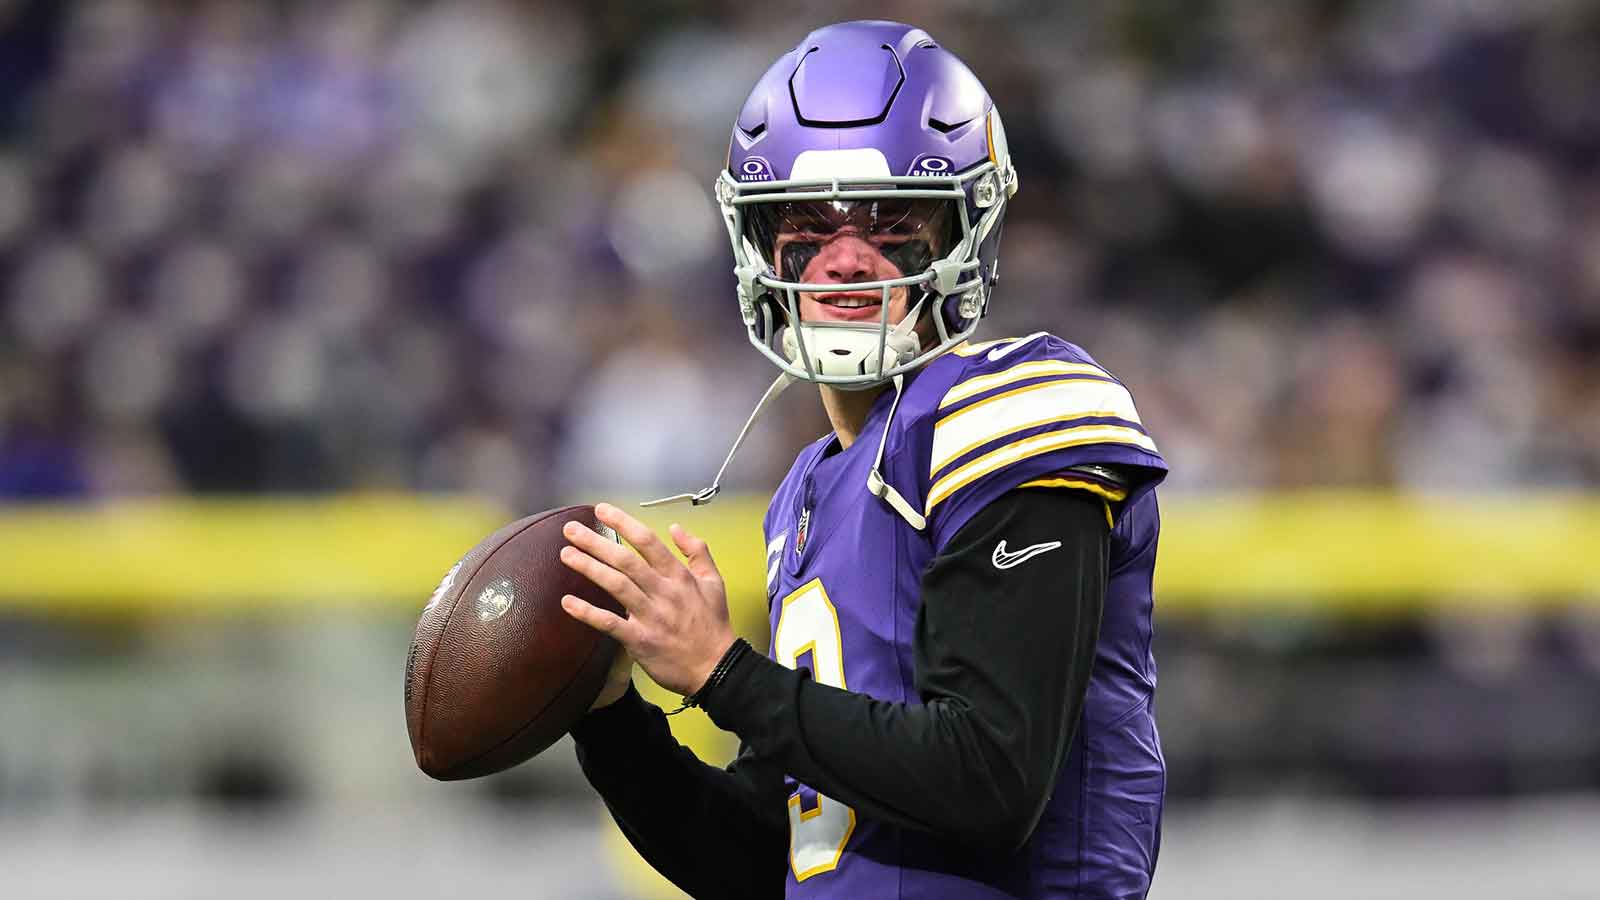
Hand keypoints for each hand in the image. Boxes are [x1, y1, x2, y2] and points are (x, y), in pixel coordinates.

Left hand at [559, 503, 737, 697]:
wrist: (716, 668)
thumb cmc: (713, 625)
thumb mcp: (715, 583)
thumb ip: (697, 552)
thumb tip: (676, 528)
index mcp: (679, 576)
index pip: (647, 542)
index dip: (623, 523)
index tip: (601, 510)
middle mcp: (663, 592)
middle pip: (625, 560)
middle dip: (596, 542)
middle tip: (571, 529)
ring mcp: (650, 616)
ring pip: (616, 585)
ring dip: (589, 568)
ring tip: (566, 554)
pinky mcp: (639, 641)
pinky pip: (609, 623)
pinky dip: (587, 613)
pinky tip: (567, 602)